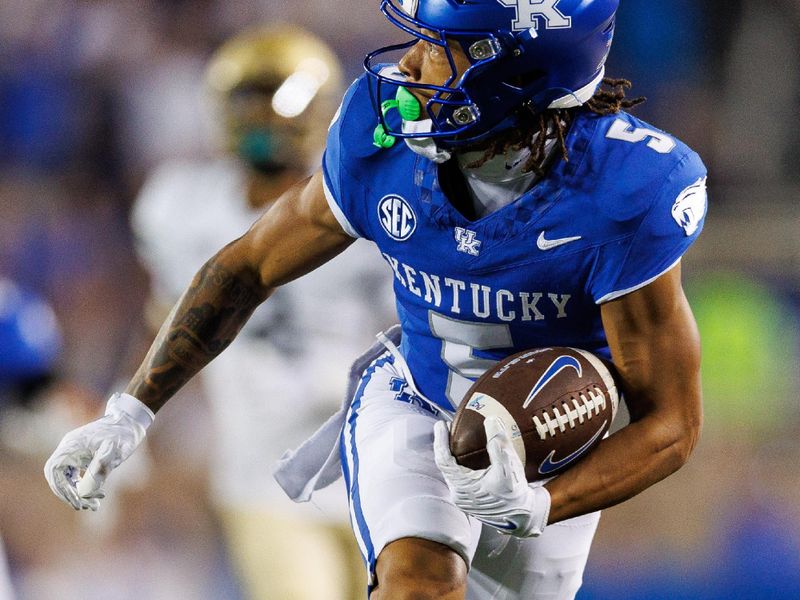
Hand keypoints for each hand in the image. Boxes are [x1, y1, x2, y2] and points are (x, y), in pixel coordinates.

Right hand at [43, 393, 153, 509]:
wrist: (131, 420)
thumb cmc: (123, 433)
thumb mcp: (115, 452)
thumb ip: (99, 469)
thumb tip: (84, 492)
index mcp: (72, 444)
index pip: (54, 470)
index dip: (61, 488)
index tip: (76, 500)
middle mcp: (69, 447)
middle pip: (57, 476)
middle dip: (69, 493)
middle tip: (85, 506)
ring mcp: (74, 451)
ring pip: (66, 477)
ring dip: (77, 492)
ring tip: (94, 504)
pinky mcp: (81, 455)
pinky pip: (74, 474)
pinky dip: (82, 485)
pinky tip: (96, 494)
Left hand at [433, 416, 549, 536]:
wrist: (525, 516)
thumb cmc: (516, 493)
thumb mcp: (509, 467)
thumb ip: (498, 444)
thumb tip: (491, 420)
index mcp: (463, 487)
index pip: (443, 460)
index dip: (440, 440)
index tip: (441, 424)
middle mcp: (459, 495)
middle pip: (445, 466)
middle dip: (445, 446)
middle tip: (448, 428)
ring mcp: (464, 500)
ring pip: (452, 473)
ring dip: (452, 456)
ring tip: (457, 440)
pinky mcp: (470, 501)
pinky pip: (459, 479)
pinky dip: (460, 465)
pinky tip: (467, 458)